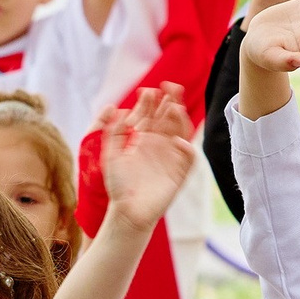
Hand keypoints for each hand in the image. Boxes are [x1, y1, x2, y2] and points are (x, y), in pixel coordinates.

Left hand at [97, 84, 196, 231]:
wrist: (127, 211)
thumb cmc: (118, 185)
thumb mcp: (111, 155)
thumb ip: (113, 133)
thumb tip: (115, 109)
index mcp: (144, 139)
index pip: (152, 115)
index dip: (152, 102)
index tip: (148, 90)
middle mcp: (159, 145)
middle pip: (169, 119)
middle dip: (170, 102)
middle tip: (170, 87)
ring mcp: (170, 158)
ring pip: (181, 133)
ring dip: (180, 120)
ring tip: (174, 107)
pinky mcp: (178, 173)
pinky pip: (188, 158)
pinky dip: (187, 149)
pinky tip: (178, 142)